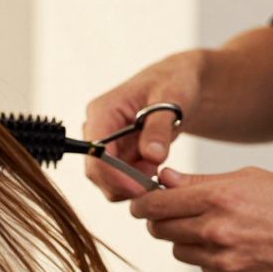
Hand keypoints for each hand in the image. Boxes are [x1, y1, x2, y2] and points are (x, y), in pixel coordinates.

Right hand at [84, 50, 206, 200]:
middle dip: (124, 183)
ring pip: (106, 180)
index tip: (141, 188)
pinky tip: (154, 172)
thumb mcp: (173, 99)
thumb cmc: (174, 83)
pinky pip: (118, 180)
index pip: (95, 152)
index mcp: (102, 111)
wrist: (177, 83)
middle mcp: (96, 130)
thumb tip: (152, 157)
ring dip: (131, 185)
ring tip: (158, 171)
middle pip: (96, 171)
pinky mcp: (114, 156)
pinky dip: (136, 183)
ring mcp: (103, 145)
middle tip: (155, 182)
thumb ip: (160, 128)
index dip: (114, 175)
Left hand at [131, 166, 272, 271]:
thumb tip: (164, 180)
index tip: (140, 203)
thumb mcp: (247, 178)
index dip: (142, 203)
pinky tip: (234, 246)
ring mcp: (223, 259)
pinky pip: (202, 268)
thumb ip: (199, 182)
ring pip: (178, 250)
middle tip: (176, 214)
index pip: (154, 205)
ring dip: (186, 240)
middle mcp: (215, 230)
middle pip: (159, 230)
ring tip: (216, 228)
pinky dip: (209, 258)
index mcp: (217, 199)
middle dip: (161, 221)